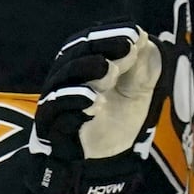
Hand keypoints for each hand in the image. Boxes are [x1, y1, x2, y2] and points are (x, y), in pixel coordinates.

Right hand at [27, 24, 164, 193]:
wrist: (103, 159)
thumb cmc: (116, 117)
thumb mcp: (139, 84)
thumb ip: (141, 60)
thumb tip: (139, 36)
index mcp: (81, 66)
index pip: (86, 41)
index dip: (108, 34)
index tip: (135, 35)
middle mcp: (64, 82)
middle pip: (71, 57)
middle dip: (99, 50)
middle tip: (126, 51)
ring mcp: (55, 105)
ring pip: (61, 82)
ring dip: (86, 75)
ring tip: (109, 76)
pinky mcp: (52, 129)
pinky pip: (55, 114)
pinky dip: (75, 106)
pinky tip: (96, 106)